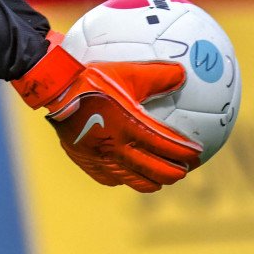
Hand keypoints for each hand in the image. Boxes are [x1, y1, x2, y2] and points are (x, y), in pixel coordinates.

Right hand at [13, 34, 201, 191]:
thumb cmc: (90, 78)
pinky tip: (132, 172)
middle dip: (176, 172)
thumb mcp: (125, 71)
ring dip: (155, 180)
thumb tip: (182, 75)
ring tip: (164, 175)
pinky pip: (113, 179)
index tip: (198, 154)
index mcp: (129, 127)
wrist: (55, 90)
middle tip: (186, 167)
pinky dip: (128, 178)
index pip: (167, 148)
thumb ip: (156, 74)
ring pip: (137, 181)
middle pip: (157, 172)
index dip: (186, 154)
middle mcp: (117, 149)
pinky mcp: (88, 164)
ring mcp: (101, 160)